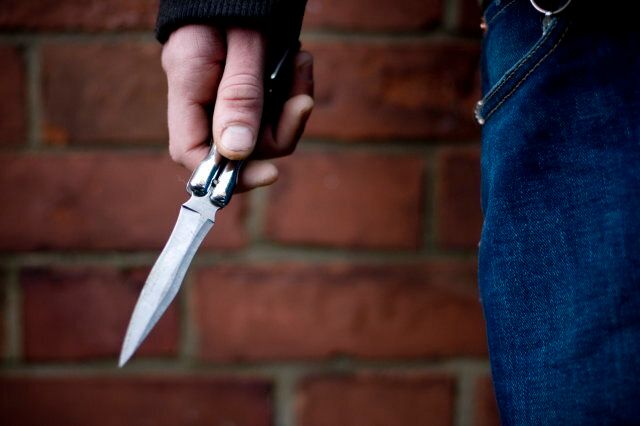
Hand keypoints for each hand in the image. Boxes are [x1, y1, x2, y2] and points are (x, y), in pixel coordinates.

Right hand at [161, 25, 313, 190]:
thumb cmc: (238, 1)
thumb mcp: (243, 44)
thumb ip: (239, 96)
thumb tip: (237, 153)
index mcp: (187, 84)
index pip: (192, 152)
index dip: (227, 175)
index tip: (270, 174)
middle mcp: (202, 96)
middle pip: (235, 148)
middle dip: (277, 132)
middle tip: (301, 102)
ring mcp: (224, 94)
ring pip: (259, 130)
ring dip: (290, 106)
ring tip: (301, 65)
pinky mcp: (246, 88)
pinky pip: (271, 108)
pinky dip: (291, 91)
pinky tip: (298, 63)